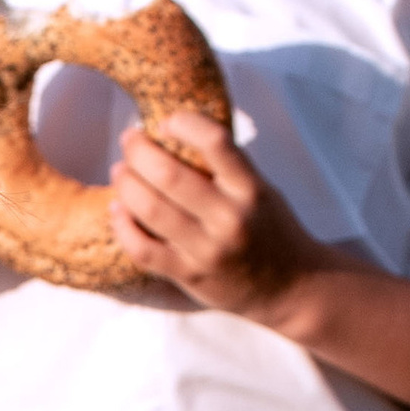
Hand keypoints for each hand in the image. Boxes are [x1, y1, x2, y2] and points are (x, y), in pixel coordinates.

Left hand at [107, 111, 329, 319]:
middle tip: (129, 139)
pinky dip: (123, 226)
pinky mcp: (190, 276)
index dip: (184, 124)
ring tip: (120, 170)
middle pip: (169, 176)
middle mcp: (230, 218)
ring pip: (150, 210)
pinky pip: (143, 249)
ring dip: (126, 184)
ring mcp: (208, 250)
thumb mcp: (262, 191)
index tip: (167, 121)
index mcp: (251, 189)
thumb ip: (228, 169)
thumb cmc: (270, 230)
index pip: (216, 143)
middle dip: (139, 151)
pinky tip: (117, 209)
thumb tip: (178, 132)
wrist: (291, 289)